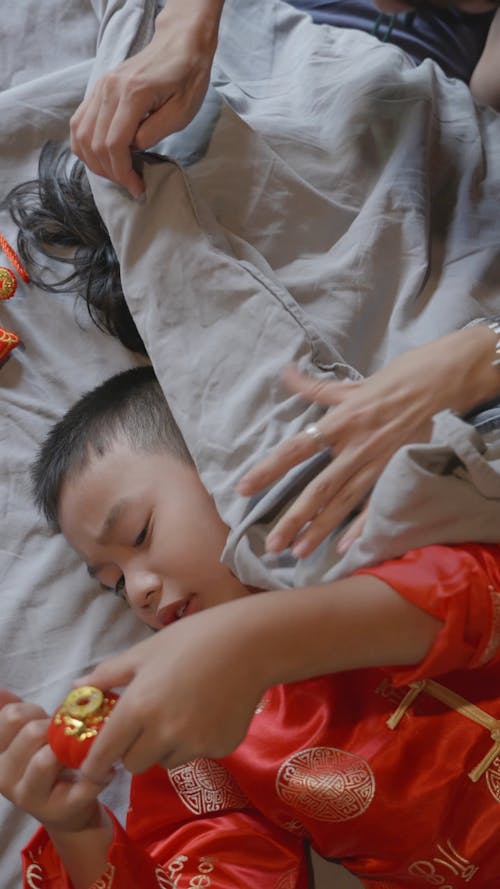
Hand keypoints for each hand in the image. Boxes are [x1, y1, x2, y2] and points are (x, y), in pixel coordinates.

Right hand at [0, 689, 103, 833]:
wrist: (67, 810)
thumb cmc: (44, 763)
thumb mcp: (25, 737)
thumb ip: (12, 714)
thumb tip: (1, 691)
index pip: (10, 716)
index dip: (33, 709)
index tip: (42, 719)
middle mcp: (4, 777)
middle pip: (31, 732)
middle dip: (55, 726)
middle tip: (65, 735)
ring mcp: (29, 797)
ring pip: (48, 758)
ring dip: (71, 748)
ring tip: (80, 751)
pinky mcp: (58, 810)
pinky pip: (82, 781)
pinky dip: (98, 773)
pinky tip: (105, 770)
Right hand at [70, 0, 223, 196]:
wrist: (179, 45)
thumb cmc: (186, 78)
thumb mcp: (181, 112)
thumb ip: (154, 133)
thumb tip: (133, 150)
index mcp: (133, 94)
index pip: (115, 144)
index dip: (123, 172)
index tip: (137, 187)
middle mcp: (109, 89)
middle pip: (95, 144)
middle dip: (110, 172)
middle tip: (129, 183)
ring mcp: (100, 87)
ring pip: (81, 135)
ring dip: (95, 162)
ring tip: (116, 173)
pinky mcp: (98, 89)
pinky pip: (79, 123)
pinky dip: (85, 146)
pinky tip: (102, 157)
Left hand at [76, 600, 268, 781]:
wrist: (251, 643)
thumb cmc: (192, 639)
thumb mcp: (145, 651)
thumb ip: (108, 674)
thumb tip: (78, 686)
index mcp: (139, 708)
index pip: (105, 753)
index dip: (94, 765)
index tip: (91, 768)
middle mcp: (164, 733)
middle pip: (134, 764)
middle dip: (135, 749)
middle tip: (147, 723)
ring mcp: (195, 744)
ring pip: (166, 760)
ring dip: (166, 746)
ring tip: (183, 710)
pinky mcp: (220, 748)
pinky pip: (197, 753)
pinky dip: (197, 740)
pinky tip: (209, 710)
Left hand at [237, 332, 487, 557]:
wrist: (431, 386)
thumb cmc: (385, 386)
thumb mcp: (345, 387)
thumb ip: (312, 388)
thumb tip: (285, 373)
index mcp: (338, 424)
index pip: (295, 450)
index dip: (268, 469)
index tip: (244, 488)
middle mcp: (353, 449)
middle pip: (318, 489)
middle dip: (293, 518)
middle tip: (271, 544)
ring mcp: (374, 465)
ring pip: (342, 504)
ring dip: (319, 530)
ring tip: (298, 552)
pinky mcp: (393, 474)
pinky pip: (375, 506)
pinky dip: (360, 528)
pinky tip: (344, 550)